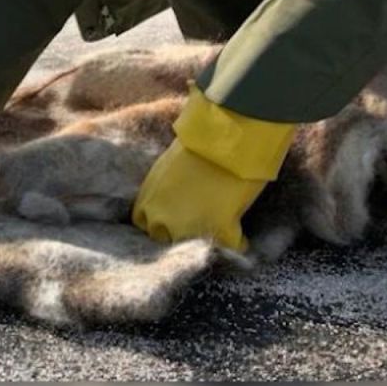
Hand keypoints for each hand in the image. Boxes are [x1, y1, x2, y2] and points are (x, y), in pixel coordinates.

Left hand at [132, 84, 295, 251]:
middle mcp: (162, 220)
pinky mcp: (221, 231)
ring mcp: (190, 230)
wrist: (225, 138)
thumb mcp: (167, 167)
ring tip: (220, 231)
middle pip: (165, 239)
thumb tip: (174, 197)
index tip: (173, 216)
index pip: (143, 224)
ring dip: (205, 238)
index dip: (159, 220)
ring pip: (195, 246)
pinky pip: (231, 247)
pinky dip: (238, 242)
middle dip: (178, 233)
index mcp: (147, 201)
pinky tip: (243, 236)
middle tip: (197, 222)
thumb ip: (164, 189)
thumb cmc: (198, 145)